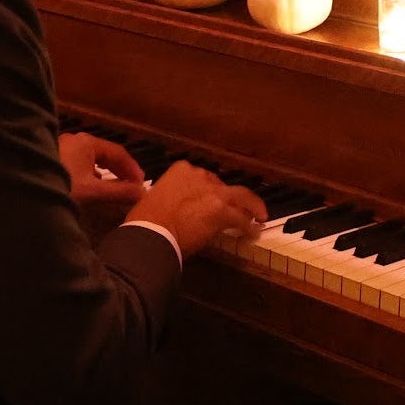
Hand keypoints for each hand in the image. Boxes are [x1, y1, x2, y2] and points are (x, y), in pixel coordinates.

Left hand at [60, 132, 147, 209]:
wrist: (22, 189)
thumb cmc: (61, 186)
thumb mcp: (92, 191)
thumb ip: (119, 192)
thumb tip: (143, 194)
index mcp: (87, 142)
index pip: (118, 152)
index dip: (132, 168)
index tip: (142, 184)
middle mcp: (75, 140)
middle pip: (104, 153)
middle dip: (119, 170)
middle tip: (131, 185)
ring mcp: (62, 148)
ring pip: (90, 159)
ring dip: (104, 172)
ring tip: (114, 187)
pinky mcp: (53, 158)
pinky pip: (79, 163)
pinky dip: (90, 173)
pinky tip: (89, 186)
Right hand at [127, 162, 266, 257]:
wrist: (151, 234)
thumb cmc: (145, 221)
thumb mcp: (153, 198)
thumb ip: (168, 195)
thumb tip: (170, 205)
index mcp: (181, 170)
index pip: (204, 178)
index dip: (211, 191)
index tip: (213, 199)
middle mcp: (200, 176)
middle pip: (224, 186)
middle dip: (230, 199)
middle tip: (238, 209)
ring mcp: (213, 193)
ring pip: (241, 197)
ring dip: (252, 206)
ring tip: (259, 216)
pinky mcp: (222, 212)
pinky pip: (241, 219)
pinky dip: (249, 226)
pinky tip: (253, 232)